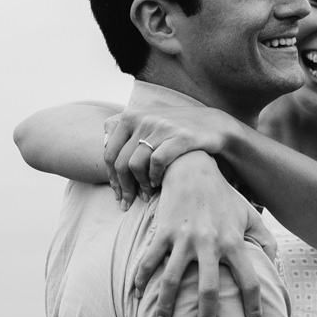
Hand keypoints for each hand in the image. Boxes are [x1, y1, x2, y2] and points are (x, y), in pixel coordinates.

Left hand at [103, 103, 237, 208]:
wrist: (213, 124)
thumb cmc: (176, 129)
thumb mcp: (149, 121)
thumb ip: (127, 129)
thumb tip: (103, 141)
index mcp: (130, 115)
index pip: (109, 153)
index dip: (111, 177)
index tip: (117, 193)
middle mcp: (143, 118)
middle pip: (120, 162)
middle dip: (122, 187)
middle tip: (128, 201)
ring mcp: (161, 126)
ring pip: (135, 165)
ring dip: (139, 186)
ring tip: (145, 195)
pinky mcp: (180, 136)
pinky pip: (157, 163)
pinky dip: (154, 177)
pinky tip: (157, 184)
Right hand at [133, 153, 275, 316]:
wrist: (193, 168)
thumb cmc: (224, 197)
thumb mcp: (250, 216)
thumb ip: (265, 242)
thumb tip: (274, 268)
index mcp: (233, 241)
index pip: (250, 281)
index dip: (254, 308)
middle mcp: (209, 243)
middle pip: (208, 289)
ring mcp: (183, 238)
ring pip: (171, 280)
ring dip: (165, 306)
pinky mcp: (163, 232)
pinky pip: (149, 260)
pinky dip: (140, 279)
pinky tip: (136, 296)